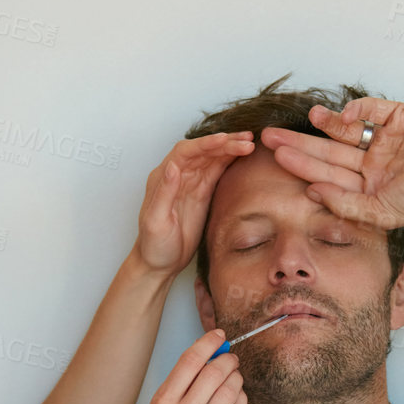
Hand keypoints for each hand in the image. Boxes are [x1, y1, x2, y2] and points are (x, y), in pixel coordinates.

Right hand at [121, 332, 246, 403]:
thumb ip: (181, 385)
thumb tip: (209, 354)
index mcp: (162, 402)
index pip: (190, 360)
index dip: (208, 342)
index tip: (219, 335)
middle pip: (214, 373)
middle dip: (228, 360)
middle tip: (232, 359)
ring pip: (230, 391)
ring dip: (237, 379)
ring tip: (234, 380)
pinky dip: (241, 400)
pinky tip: (236, 400)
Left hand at [133, 132, 255, 274]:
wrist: (159, 262)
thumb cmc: (153, 245)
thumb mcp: (156, 221)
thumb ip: (164, 192)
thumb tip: (173, 166)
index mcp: (163, 177)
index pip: (185, 152)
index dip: (205, 144)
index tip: (224, 140)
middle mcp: (177, 175)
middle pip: (202, 150)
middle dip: (224, 143)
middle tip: (247, 140)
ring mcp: (191, 182)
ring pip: (212, 158)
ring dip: (230, 148)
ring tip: (250, 143)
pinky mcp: (203, 191)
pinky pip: (217, 170)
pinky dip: (230, 161)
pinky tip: (244, 155)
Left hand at [259, 98, 403, 230]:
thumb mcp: (381, 212)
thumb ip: (345, 205)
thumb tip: (311, 193)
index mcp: (370, 187)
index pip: (328, 175)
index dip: (302, 166)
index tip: (276, 158)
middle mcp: (374, 163)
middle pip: (329, 151)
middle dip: (300, 144)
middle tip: (270, 137)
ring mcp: (386, 138)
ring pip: (345, 129)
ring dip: (323, 124)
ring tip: (302, 120)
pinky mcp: (399, 116)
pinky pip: (371, 109)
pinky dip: (354, 110)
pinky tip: (338, 116)